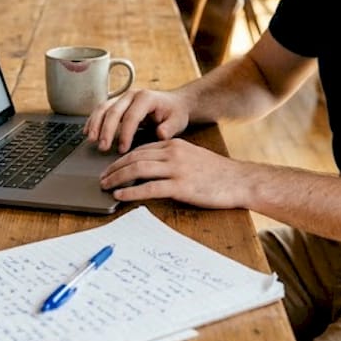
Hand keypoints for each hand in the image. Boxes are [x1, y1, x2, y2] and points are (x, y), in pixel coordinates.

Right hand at [85, 88, 189, 153]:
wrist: (174, 104)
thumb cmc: (175, 113)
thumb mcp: (178, 121)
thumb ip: (170, 128)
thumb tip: (160, 134)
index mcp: (147, 98)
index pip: (132, 116)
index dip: (125, 133)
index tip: (122, 149)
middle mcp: (132, 95)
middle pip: (114, 111)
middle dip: (106, 130)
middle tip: (102, 147)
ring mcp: (123, 97)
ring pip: (104, 108)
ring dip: (95, 124)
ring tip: (91, 140)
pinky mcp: (117, 103)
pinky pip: (101, 109)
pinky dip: (93, 120)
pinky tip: (87, 132)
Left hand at [100, 139, 247, 208]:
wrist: (239, 181)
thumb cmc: (217, 173)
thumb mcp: (191, 157)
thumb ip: (171, 159)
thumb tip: (149, 168)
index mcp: (174, 145)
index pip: (140, 149)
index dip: (121, 159)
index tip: (111, 168)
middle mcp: (173, 153)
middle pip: (134, 157)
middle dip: (114, 168)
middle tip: (102, 178)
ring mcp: (177, 169)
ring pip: (138, 169)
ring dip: (117, 178)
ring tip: (106, 186)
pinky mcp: (181, 186)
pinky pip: (149, 188)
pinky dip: (132, 191)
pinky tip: (121, 195)